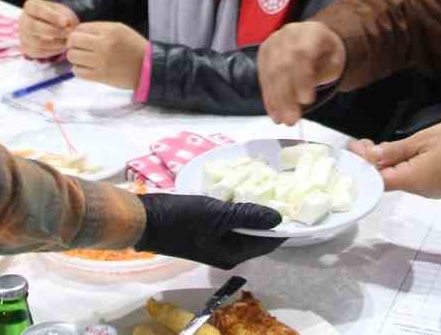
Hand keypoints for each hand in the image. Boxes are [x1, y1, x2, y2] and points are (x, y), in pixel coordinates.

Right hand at [19, 0, 78, 58]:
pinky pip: (38, 52)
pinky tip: (61, 46)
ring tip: (66, 40)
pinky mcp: (26, 48)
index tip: (65, 22)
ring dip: (55, 43)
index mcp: (30, 6)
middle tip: (67, 33)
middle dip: (53, 31)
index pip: (37, 9)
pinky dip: (52, 51)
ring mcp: (23, 35)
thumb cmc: (59, 16)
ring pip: (36, 42)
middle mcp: (23, 20)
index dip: (52, 16)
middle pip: (33, 26)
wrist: (54, 27)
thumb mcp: (63, 11)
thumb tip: (66, 24)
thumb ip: (65, 15)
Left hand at [66, 22, 147, 89]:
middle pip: (73, 41)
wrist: (147, 67)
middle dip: (72, 44)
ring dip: (75, 57)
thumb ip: (99, 29)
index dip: (77, 33)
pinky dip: (78, 69)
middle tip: (78, 48)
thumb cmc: (133, 46)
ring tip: (83, 58)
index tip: (80, 38)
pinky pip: (78, 72)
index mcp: (109, 30)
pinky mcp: (101, 76)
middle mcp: (104, 44)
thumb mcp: (120, 29)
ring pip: (73, 57)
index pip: (80, 28)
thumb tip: (77, 33)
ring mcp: (101, 61)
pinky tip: (85, 67)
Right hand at [134, 192, 282, 267]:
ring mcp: (216, 242)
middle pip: (257, 234)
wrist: (146, 220)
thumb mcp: (218, 215)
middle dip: (268, 215)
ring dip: (252, 209)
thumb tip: (279, 219)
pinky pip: (229, 220)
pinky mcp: (206, 230)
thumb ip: (249, 215)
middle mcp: (228, 252)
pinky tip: (239, 190)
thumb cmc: (182, 219)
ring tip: (265, 186)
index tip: (295, 203)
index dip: (282, 225)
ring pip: (243, 225)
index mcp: (233, 254)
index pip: (268, 242)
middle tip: (280, 189)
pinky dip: (236, 207)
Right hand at [256, 22, 345, 124]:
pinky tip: (273, 112)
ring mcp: (273, 42)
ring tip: (282, 120)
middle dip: (286, 96)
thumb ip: (321, 74)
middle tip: (292, 119)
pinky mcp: (264, 53)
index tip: (307, 101)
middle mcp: (288, 34)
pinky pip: (263, 76)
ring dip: (276, 100)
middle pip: (282, 66)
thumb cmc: (327, 52)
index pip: (302, 54)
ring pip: (270, 73)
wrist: (315, 38)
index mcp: (310, 32)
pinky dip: (268, 97)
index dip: (302, 79)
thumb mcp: (335, 61)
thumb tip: (301, 98)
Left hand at [348, 120, 440, 198]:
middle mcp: (418, 189)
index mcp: (411, 180)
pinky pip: (412, 175)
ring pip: (399, 177)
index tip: (355, 147)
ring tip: (377, 144)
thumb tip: (371, 156)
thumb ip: (396, 149)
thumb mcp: (423, 140)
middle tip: (364, 142)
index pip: (377, 180)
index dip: (363, 165)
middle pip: (386, 179)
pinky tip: (397, 150)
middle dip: (372, 162)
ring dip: (386, 162)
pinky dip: (401, 164)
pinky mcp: (437, 183)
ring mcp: (428, 188)